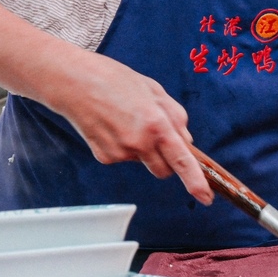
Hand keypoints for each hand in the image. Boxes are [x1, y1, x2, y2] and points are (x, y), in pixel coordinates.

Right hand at [53, 51, 213, 204]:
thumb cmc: (113, 79)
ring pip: (143, 162)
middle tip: (155, 135)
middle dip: (166, 161)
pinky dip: (122, 146)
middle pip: (164, 171)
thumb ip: (175, 116)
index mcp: (156, 124)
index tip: (206, 197)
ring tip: (126, 121)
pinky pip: (124, 158)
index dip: (196, 182)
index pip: (182, 161)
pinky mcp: (104, 157)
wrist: (72, 81)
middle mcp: (140, 142)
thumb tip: (186, 141)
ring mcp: (120, 153)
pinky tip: (112, 126)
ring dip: (143, 150)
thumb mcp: (154, 89)